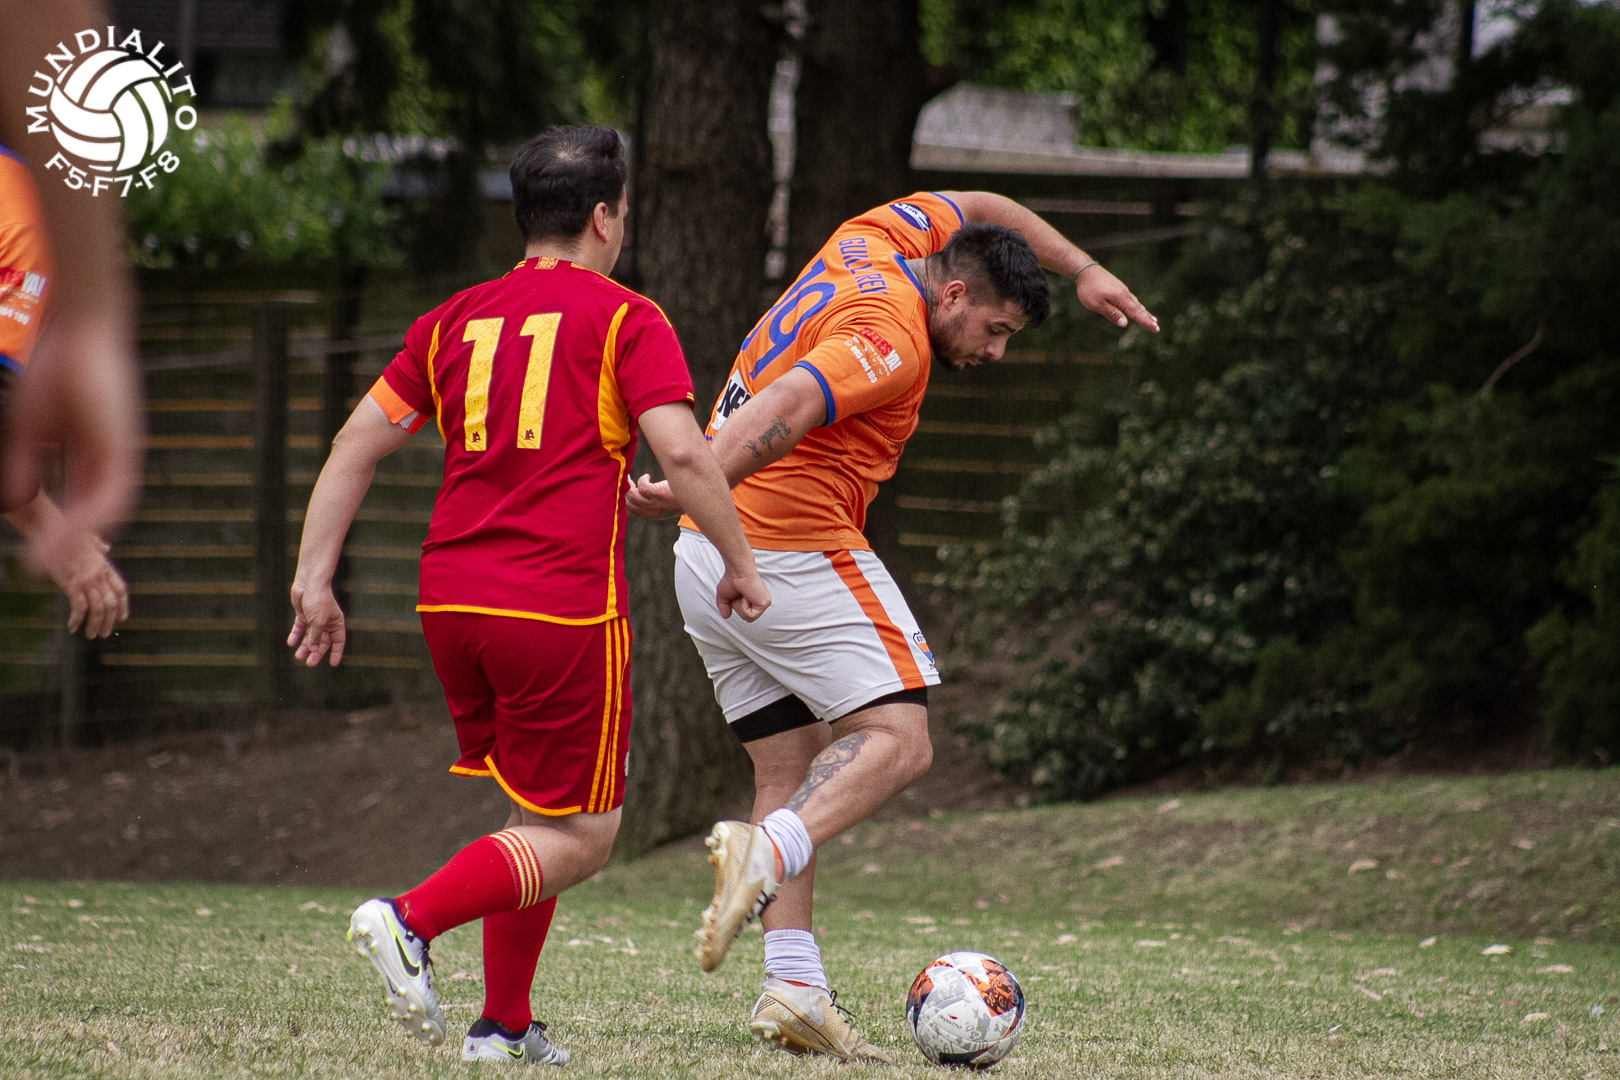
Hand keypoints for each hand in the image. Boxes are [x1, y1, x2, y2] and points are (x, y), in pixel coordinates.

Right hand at [1, 319, 142, 565]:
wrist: (81, 333)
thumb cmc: (57, 371)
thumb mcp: (32, 427)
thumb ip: (27, 463)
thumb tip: (20, 498)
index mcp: (93, 455)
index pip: (81, 501)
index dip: (62, 528)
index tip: (39, 551)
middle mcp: (111, 459)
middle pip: (95, 513)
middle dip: (70, 543)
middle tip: (40, 570)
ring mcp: (119, 454)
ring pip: (104, 511)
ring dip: (74, 540)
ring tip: (42, 563)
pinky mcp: (121, 446)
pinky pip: (109, 492)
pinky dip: (88, 517)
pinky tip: (67, 536)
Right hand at [39, 530, 127, 638]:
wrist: (55, 530)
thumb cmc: (68, 536)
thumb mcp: (88, 540)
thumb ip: (99, 546)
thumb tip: (106, 547)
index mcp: (105, 566)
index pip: (121, 589)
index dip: (123, 605)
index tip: (122, 618)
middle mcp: (100, 575)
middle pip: (111, 603)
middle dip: (109, 621)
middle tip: (103, 633)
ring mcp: (87, 579)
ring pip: (98, 608)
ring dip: (95, 625)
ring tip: (91, 635)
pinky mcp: (72, 583)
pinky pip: (79, 606)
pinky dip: (77, 619)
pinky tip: (72, 627)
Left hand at [288, 579, 345, 666]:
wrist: (309, 583)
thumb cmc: (318, 600)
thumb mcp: (318, 621)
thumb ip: (315, 637)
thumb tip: (312, 650)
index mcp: (336, 623)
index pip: (338, 641)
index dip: (336, 652)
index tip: (333, 664)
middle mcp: (326, 622)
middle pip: (322, 641)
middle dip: (315, 652)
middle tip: (309, 663)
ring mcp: (314, 618)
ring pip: (309, 637)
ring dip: (304, 646)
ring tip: (298, 657)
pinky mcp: (303, 614)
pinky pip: (299, 628)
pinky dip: (295, 635)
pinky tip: (291, 643)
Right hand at [626, 473, 680, 518]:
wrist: (700, 497)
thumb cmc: (685, 497)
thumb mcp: (667, 502)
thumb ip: (656, 500)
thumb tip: (643, 491)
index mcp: (654, 515)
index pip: (631, 513)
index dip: (626, 502)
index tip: (625, 491)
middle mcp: (653, 512)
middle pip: (629, 505)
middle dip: (625, 493)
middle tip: (628, 483)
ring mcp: (655, 504)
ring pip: (632, 497)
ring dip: (632, 487)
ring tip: (635, 480)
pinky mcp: (659, 495)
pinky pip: (642, 488)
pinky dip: (642, 481)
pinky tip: (647, 477)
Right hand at [716, 566, 769, 621]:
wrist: (738, 571)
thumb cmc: (732, 579)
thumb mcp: (724, 596)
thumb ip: (724, 607)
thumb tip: (726, 616)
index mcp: (753, 600)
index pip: (744, 614)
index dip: (736, 606)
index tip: (737, 594)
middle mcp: (759, 601)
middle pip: (746, 617)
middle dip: (738, 607)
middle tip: (739, 594)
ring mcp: (763, 603)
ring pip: (749, 618)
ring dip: (741, 606)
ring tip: (744, 594)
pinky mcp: (765, 603)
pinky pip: (751, 616)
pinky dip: (744, 606)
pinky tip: (746, 596)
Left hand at [1076, 264, 1158, 332]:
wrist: (1086, 270)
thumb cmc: (1089, 289)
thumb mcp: (1097, 305)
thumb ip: (1112, 314)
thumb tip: (1125, 324)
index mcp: (1120, 299)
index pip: (1136, 313)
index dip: (1146, 322)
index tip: (1155, 329)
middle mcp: (1124, 294)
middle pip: (1139, 308)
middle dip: (1148, 318)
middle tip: (1157, 327)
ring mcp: (1122, 290)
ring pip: (1136, 303)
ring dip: (1144, 312)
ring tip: (1152, 319)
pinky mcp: (1118, 288)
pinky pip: (1131, 299)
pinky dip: (1137, 305)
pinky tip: (1138, 307)